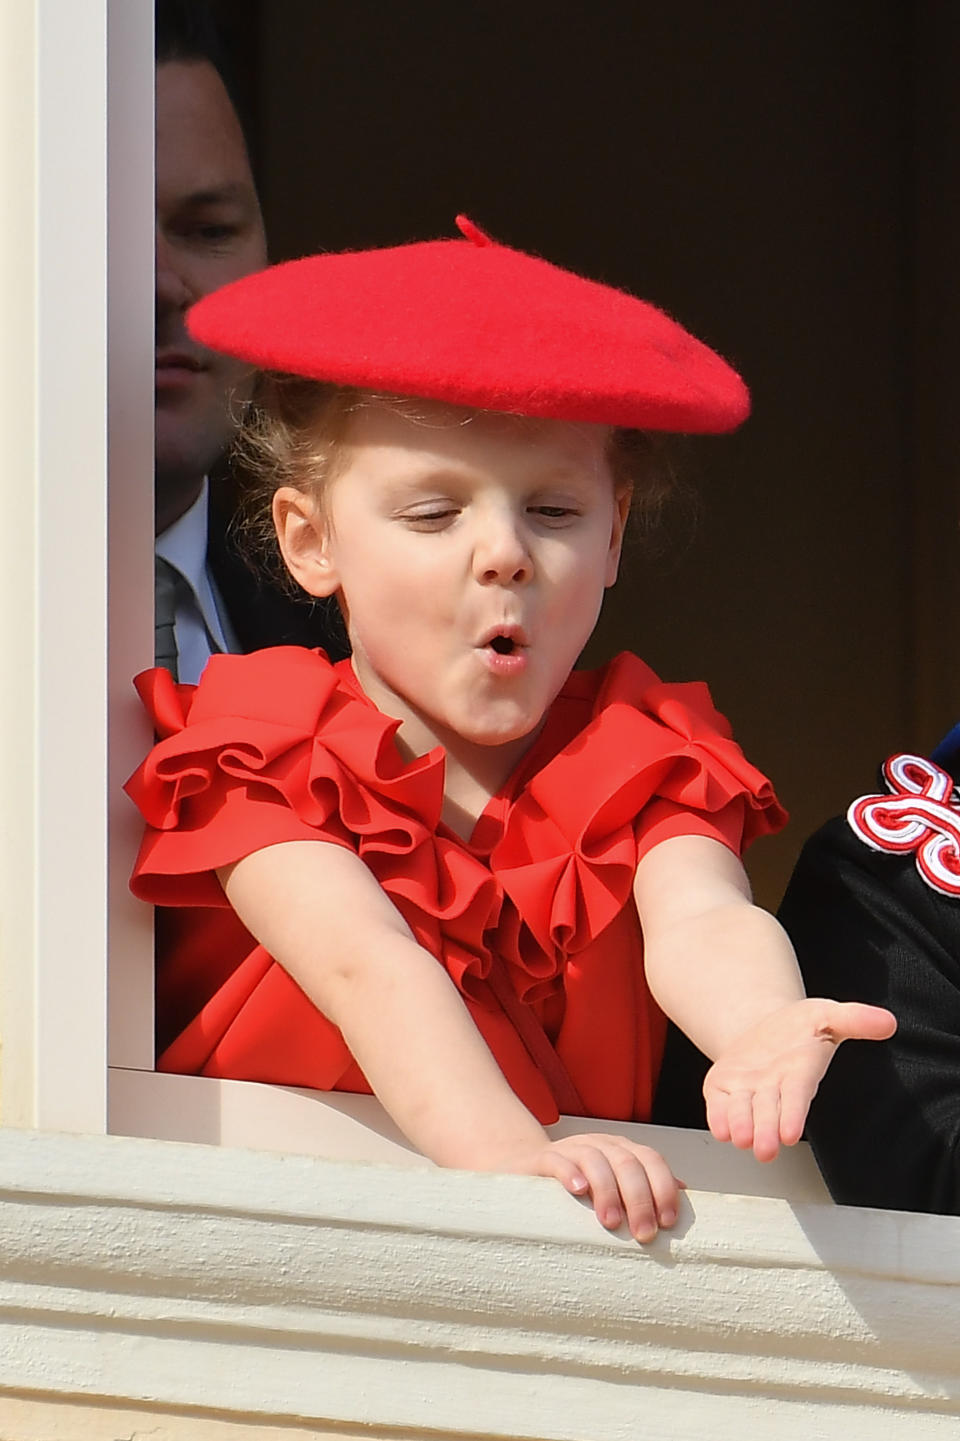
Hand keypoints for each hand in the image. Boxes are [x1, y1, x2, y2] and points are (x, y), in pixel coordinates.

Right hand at [494, 1133, 681, 1241]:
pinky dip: (570, 1173)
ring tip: (611, 1223)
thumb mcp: (614, 1183)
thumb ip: (646, 1185)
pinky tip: (579, 1191)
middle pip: (628, 1163)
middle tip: (644, 1235)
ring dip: (608, 1190)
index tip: (669, 1222)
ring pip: (596, 1160)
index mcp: (623, 1150)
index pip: (651, 1160)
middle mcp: (601, 1144)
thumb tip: (684, 1192)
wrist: (525, 1168)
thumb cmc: (577, 1184)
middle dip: (640, 1199)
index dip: (663, 1188)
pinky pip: (559, 1160)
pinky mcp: (543, 1158)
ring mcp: (571, 1148)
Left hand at [703, 997, 896, 1161]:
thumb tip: (887, 1021)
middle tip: (766, 1150)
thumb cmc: (798, 1027)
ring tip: (740, 1139)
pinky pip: (718, 1107)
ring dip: (741, 1127)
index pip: (798, 1099)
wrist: (762, 1028)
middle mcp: (773, 1090)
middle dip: (766, 1131)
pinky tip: (719, 1128)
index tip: (791, 1134)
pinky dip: (718, 1117)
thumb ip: (854, 1019)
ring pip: (742, 1114)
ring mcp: (746, 1092)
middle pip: (769, 1113)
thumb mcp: (826, 1014)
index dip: (794, 1115)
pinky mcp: (722, 1090)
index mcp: (799, 1075)